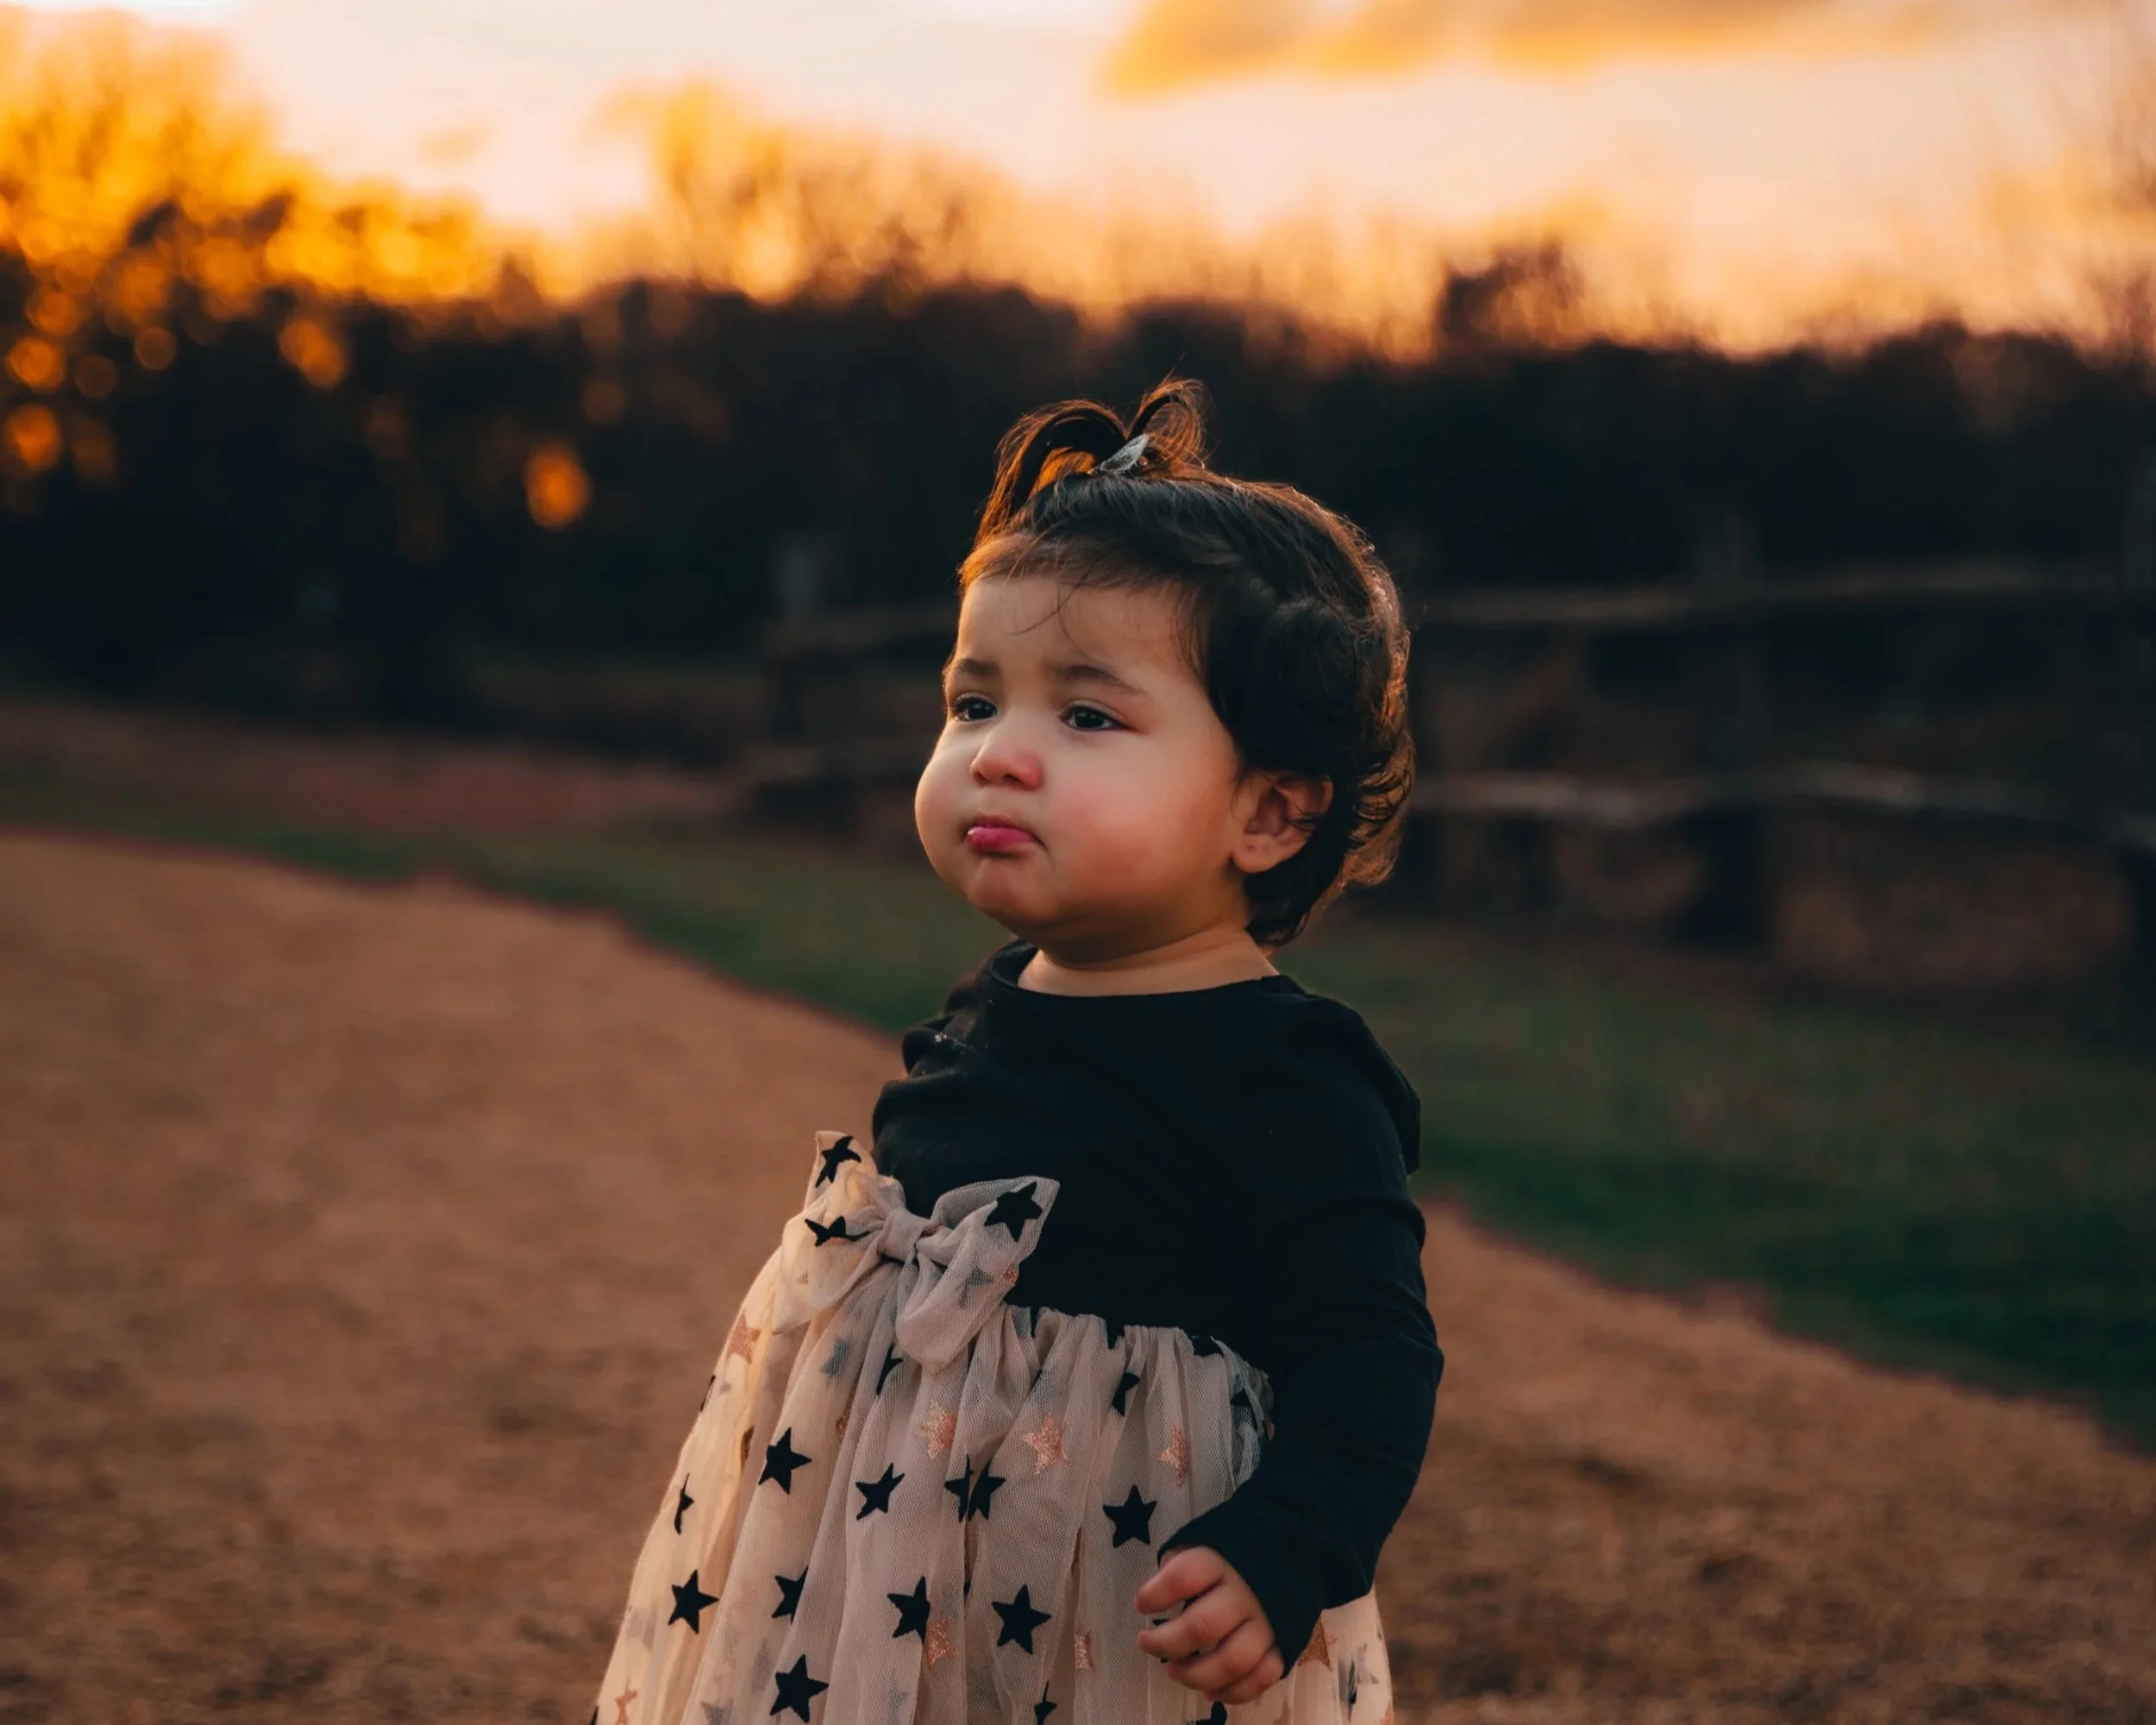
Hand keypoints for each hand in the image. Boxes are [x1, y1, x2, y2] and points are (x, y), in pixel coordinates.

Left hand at [1133, 1545, 1285, 1706]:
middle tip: (1146, 1644)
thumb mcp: (1201, 1543)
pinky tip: (1210, 1691)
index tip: (1141, 1605)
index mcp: (1221, 1562)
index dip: (1156, 1594)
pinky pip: (1262, 1678)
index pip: (1184, 1577)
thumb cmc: (1229, 1555)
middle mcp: (1245, 1593)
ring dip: (1197, 1675)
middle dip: (1167, 1642)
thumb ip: (1178, 1564)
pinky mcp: (1284, 1645)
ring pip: (1232, 1661)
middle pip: (1203, 1627)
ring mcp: (1267, 1623)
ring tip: (1174, 1671)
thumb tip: (1154, 1596)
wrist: (1287, 1554)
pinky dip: (1234, 1692)